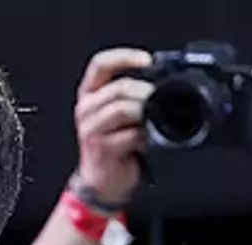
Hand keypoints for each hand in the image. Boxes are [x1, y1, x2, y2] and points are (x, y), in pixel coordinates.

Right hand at [74, 48, 154, 204]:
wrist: (104, 181)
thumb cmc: (115, 146)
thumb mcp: (120, 114)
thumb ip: (132, 95)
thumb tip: (165, 80)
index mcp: (90, 95)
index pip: (101, 64)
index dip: (125, 57)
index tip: (148, 60)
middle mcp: (86, 109)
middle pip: (119, 86)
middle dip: (146, 91)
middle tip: (162, 99)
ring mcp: (91, 129)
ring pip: (123, 108)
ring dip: (146, 113)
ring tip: (154, 121)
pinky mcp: (101, 148)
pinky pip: (130, 134)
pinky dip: (145, 136)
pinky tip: (147, 141)